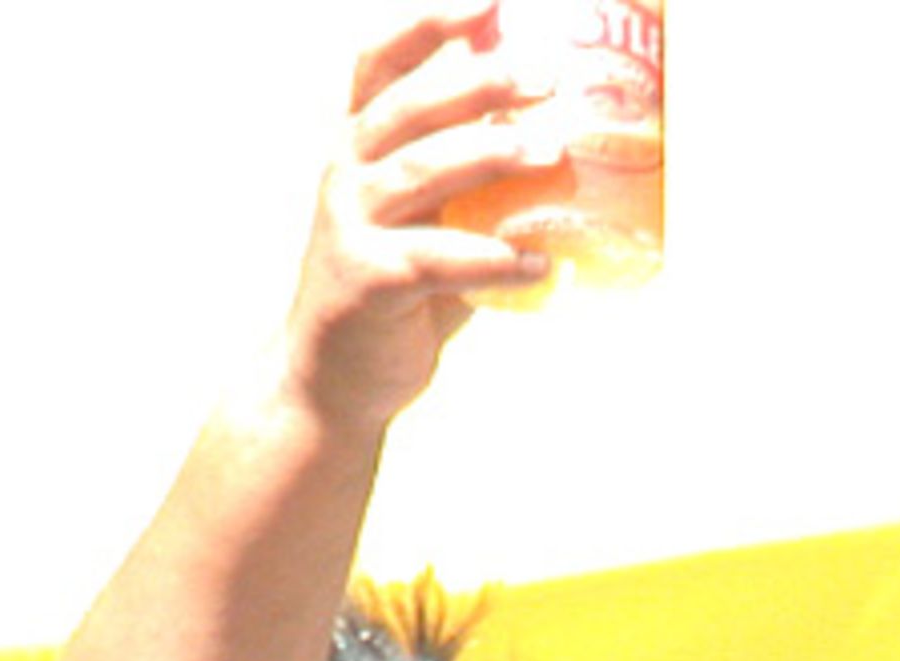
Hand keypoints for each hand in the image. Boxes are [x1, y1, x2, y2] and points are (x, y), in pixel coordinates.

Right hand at [283, 0, 555, 433]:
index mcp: (361, 147)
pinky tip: (541, 264)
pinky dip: (494, 259)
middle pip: (412, 106)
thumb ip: (476, 190)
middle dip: (482, 81)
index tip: (488, 0)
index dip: (428, 25)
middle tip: (549, 74)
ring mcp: (353, 226)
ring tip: (553, 152)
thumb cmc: (396, 300)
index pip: (382, 64)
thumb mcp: (433, 228)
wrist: (333, 383)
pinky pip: (438, 260)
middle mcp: (349, 173)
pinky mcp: (368, 282)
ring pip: (423, 171)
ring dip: (492, 155)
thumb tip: (566, 153)